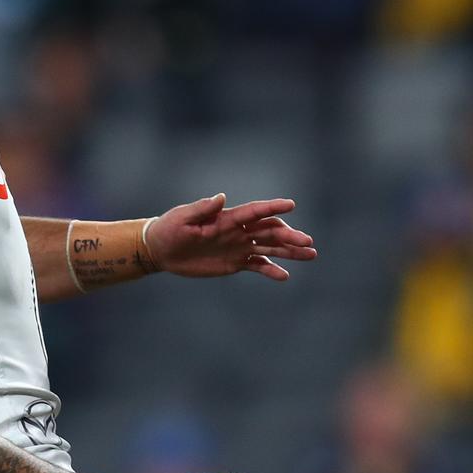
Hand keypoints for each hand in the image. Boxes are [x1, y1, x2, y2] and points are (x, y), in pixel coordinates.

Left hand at [145, 194, 315, 280]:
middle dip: (289, 236)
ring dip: (289, 251)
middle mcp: (237, 231)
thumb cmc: (169, 229)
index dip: (273, 207)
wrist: (162, 250)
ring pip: (270, 247)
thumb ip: (202, 209)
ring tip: (310, 255)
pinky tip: (284, 275)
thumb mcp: (183, 218)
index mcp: (227, 218)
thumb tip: (221, 197)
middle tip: (308, 242)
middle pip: (269, 231)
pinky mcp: (235, 262)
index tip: (292, 204)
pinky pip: (258, 265)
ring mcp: (238, 246)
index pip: (255, 211)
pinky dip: (271, 269)